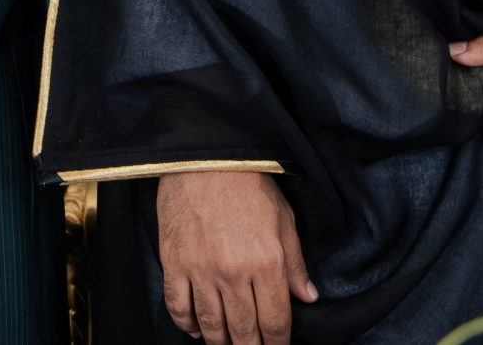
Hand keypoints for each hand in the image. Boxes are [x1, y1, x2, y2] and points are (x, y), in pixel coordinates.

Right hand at [155, 169, 316, 343]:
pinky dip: (187, 324)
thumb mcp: (284, 219)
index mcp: (266, 262)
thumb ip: (296, 263)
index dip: (278, 344)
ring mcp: (201, 270)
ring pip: (211, 326)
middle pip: (243, 331)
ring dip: (221, 342)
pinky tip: (196, 330)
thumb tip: (308, 296)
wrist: (206, 156)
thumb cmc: (249, 183)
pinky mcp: (174, 263)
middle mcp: (234, 272)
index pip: (275, 321)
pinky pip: (178, 307)